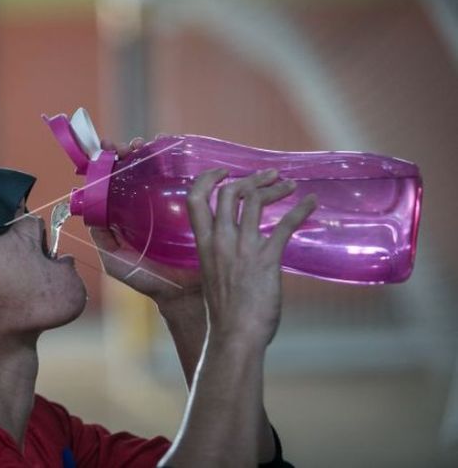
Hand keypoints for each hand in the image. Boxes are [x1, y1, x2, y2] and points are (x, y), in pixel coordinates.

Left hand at [90, 136, 201, 303]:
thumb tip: (88, 214)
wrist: (182, 292)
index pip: (113, 183)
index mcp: (125, 215)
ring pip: (155, 169)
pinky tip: (168, 150)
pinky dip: (174, 161)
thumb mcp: (115, 262)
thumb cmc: (148, 280)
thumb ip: (102, 240)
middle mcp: (144, 205)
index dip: (107, 165)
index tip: (105, 152)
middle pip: (133, 170)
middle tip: (125, 147)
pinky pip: (181, 177)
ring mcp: (166, 203)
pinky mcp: (187, 204)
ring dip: (147, 153)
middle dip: (126, 153)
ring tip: (142, 146)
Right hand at [187, 168, 316, 348]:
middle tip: (269, 176)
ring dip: (276, 188)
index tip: (222, 172)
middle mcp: (220, 241)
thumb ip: (221, 257)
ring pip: (256, 201)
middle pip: (230, 192)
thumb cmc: (224, 314)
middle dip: (251, 179)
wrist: (235, 336)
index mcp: (203, 245)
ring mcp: (242, 249)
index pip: (195, 199)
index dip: (208, 179)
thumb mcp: (213, 277)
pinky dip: (301, 209)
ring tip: (290, 186)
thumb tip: (236, 250)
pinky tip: (311, 203)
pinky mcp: (266, 259)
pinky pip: (285, 225)